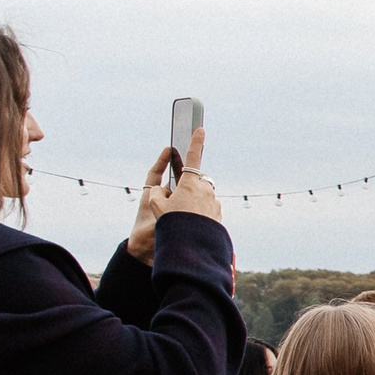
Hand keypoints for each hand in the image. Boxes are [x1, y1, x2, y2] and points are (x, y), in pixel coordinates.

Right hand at [128, 145, 221, 261]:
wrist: (193, 246)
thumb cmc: (173, 223)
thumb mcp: (156, 205)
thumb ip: (157, 192)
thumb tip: (164, 188)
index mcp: (191, 183)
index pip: (194, 157)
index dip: (195, 142)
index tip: (200, 129)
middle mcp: (206, 189)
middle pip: (194, 181)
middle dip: (185, 187)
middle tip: (174, 202)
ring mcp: (214, 201)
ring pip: (201, 195)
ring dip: (191, 201)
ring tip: (181, 217)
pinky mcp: (218, 212)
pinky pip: (206, 207)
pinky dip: (198, 211)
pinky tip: (190, 223)